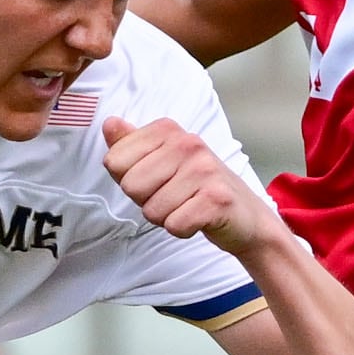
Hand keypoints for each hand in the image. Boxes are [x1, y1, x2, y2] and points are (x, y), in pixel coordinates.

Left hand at [104, 115, 281, 257]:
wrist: (244, 216)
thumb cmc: (196, 188)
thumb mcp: (162, 161)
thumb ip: (131, 145)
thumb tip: (109, 124)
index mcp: (168, 130)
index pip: (114, 161)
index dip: (130, 180)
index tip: (157, 180)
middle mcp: (187, 142)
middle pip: (131, 186)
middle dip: (147, 201)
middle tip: (174, 197)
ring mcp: (204, 169)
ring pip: (151, 210)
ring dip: (166, 218)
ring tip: (187, 207)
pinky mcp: (216, 198)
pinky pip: (174, 225)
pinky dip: (183, 230)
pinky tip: (198, 219)